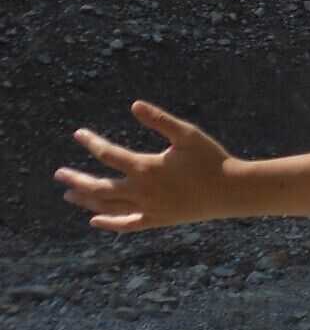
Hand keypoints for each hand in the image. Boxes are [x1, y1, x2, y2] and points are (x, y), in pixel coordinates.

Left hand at [55, 101, 242, 231]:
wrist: (231, 190)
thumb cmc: (211, 158)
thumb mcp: (187, 134)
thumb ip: (160, 120)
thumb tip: (134, 105)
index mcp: (147, 167)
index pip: (108, 154)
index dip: (91, 143)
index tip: (78, 134)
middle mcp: (142, 191)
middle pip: (99, 186)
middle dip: (76, 179)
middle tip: (58, 174)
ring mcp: (148, 209)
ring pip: (108, 206)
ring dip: (86, 200)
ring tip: (69, 193)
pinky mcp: (156, 221)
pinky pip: (125, 224)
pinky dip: (108, 223)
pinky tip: (94, 220)